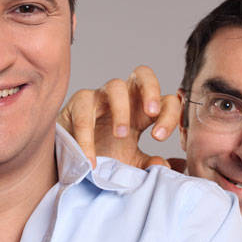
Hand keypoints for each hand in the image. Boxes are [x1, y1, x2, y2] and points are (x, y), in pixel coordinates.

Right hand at [57, 65, 180, 167]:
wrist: (72, 162)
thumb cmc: (102, 154)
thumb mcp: (128, 162)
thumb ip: (146, 164)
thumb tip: (163, 166)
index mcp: (142, 111)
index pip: (166, 101)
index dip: (169, 114)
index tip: (159, 137)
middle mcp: (124, 99)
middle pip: (143, 75)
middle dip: (151, 90)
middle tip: (152, 113)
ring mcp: (100, 98)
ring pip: (115, 86)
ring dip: (121, 110)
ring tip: (120, 136)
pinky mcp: (78, 104)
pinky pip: (84, 113)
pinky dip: (88, 138)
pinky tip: (91, 159)